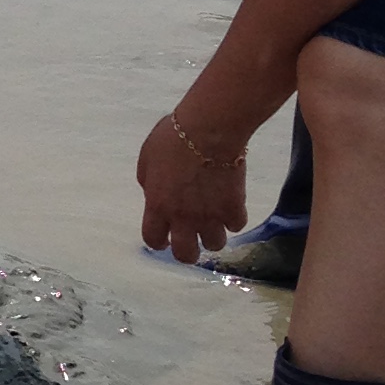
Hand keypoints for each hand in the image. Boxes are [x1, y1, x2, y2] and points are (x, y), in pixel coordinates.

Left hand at [137, 111, 247, 268]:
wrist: (210, 129)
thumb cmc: (174, 137)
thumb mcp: (147, 158)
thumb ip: (149, 182)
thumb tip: (153, 192)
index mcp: (158, 205)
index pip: (153, 240)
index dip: (158, 241)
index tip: (165, 237)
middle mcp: (183, 217)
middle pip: (186, 255)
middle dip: (188, 252)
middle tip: (192, 240)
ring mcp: (210, 215)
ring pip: (215, 245)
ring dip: (213, 235)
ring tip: (214, 220)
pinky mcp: (234, 208)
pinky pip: (236, 225)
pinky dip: (234, 218)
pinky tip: (231, 205)